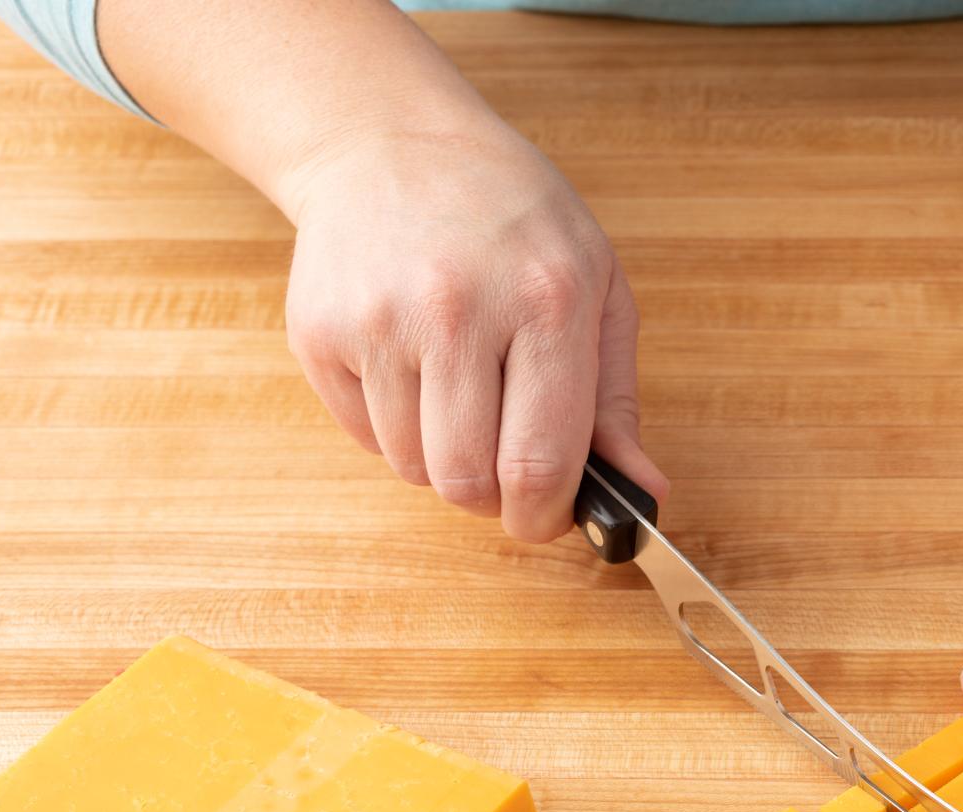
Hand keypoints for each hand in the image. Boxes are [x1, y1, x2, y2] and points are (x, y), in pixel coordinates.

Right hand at [280, 121, 666, 540]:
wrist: (391, 142)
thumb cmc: (513, 219)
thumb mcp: (596, 286)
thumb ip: (617, 400)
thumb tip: (643, 491)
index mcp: (547, 301)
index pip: (541, 461)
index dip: (545, 515)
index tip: (547, 517)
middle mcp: (458, 309)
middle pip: (468, 481)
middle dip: (493, 499)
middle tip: (504, 471)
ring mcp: (379, 320)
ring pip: (413, 468)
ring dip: (441, 461)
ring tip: (459, 397)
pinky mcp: (319, 332)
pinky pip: (364, 438)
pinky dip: (394, 430)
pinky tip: (412, 370)